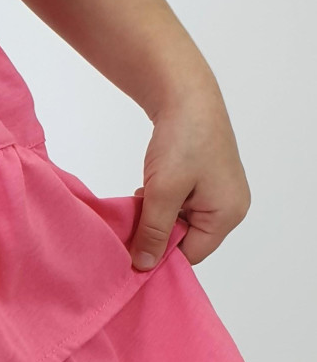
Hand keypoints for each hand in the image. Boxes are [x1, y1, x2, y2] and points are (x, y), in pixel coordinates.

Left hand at [130, 88, 250, 270]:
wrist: (186, 95)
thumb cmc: (184, 141)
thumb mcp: (164, 192)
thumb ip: (153, 232)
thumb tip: (143, 266)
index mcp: (228, 214)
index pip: (192, 254)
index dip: (161, 254)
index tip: (132, 250)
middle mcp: (229, 207)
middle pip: (187, 238)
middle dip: (158, 232)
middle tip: (133, 221)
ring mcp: (217, 192)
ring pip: (179, 221)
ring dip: (156, 215)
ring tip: (141, 199)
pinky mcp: (204, 179)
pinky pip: (179, 203)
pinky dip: (160, 201)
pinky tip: (147, 188)